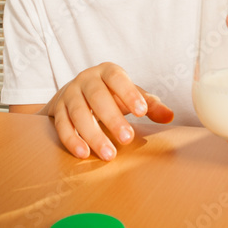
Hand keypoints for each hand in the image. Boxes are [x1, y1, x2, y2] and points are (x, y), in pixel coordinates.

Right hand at [42, 62, 173, 160]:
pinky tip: (84, 153)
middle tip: (127, 139)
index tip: (142, 112)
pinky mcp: (57, 110)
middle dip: (112, 119)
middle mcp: (86, 80)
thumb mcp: (130, 95)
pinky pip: (62, 125)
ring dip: (93, 134)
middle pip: (97, 97)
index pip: (117, 78)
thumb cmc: (110, 94)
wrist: (76, 93)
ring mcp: (69, 94)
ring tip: (109, 154)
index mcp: (106, 72)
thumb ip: (149, 105)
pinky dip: (72, 140)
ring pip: (78, 113)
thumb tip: (169, 116)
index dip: (129, 93)